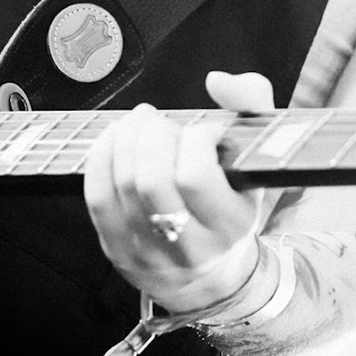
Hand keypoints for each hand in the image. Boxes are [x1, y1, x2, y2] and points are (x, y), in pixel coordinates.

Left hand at [83, 71, 275, 311]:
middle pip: (151, 180)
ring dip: (126, 138)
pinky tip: (116, 138)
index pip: (196, 176)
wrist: (213, 274)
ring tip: (141, 124)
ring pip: (123, 185)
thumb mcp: (258, 158)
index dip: (194, 139)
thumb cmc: (234, 202)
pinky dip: (101, 157)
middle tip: (161, 123)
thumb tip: (217, 80)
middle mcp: (189, 248)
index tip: (203, 130)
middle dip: (152, 135)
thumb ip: (252, 103)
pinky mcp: (118, 252)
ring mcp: (149, 253)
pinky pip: (97, 198)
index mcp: (231, 226)